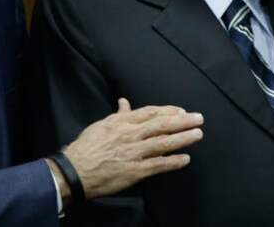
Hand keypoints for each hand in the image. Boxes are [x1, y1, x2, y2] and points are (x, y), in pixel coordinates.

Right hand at [63, 98, 203, 198]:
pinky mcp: (134, 171)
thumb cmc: (87, 146)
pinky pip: (157, 165)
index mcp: (122, 122)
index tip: (182, 110)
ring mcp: (133, 153)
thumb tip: (124, 102)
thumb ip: (118, 115)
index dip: (168, 111)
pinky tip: (185, 159)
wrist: (74, 170)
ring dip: (183, 138)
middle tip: (199, 118)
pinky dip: (172, 162)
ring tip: (198, 134)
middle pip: (161, 124)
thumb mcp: (102, 125)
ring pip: (163, 143)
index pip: (150, 112)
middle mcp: (130, 135)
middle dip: (182, 121)